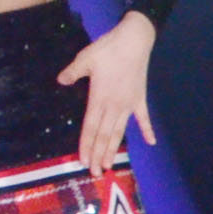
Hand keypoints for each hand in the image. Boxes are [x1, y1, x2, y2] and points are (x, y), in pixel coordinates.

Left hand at [57, 10, 156, 175]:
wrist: (135, 40)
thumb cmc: (108, 49)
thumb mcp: (84, 58)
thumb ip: (72, 72)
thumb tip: (60, 81)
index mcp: (99, 98)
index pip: (90, 128)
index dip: (86, 146)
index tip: (84, 161)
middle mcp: (114, 106)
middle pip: (104, 135)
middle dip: (99, 155)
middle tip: (96, 173)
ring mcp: (129, 104)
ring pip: (120, 132)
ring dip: (114, 149)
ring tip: (110, 165)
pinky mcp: (140, 98)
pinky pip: (143, 118)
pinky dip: (147, 130)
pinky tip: (151, 143)